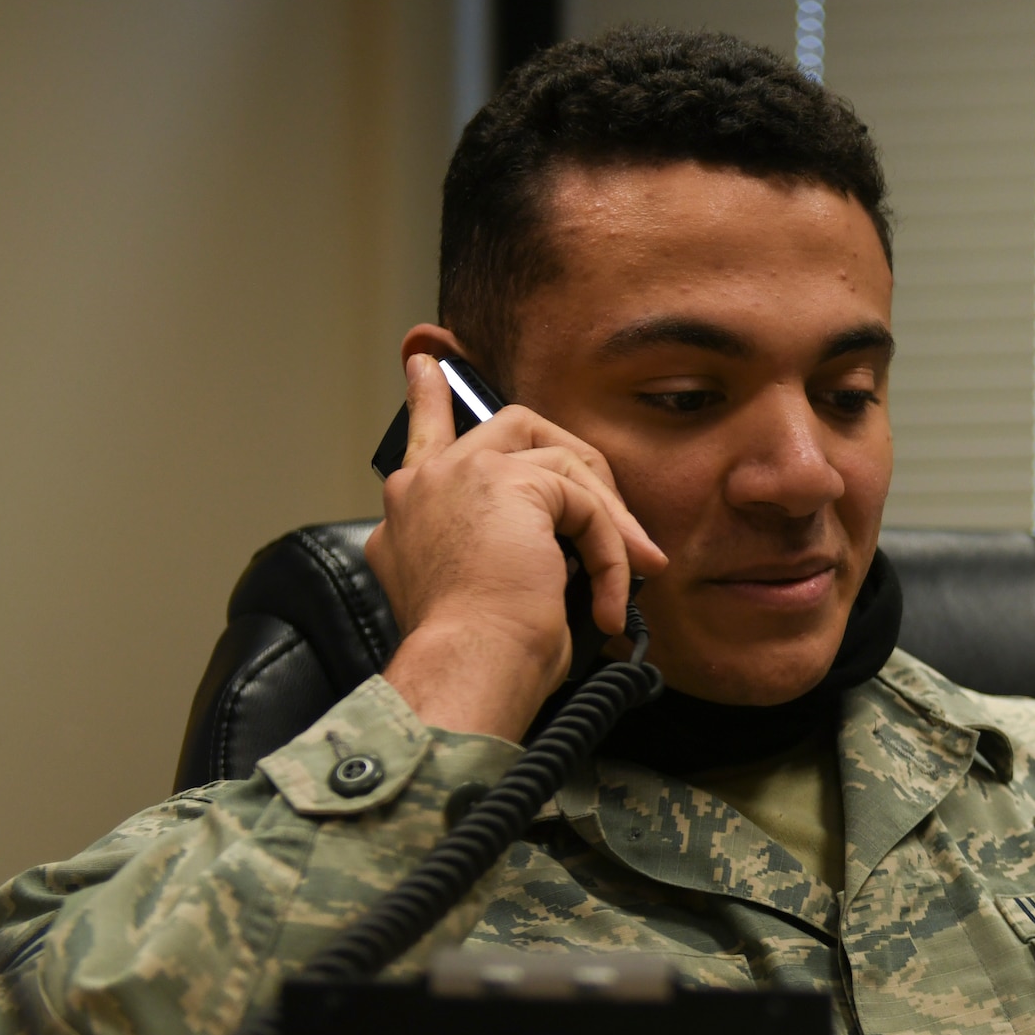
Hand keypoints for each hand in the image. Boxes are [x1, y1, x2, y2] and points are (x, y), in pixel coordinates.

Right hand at [367, 354, 665, 739]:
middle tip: (610, 502)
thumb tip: (565, 559)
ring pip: (559, 462)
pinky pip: (584, 501)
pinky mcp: (507, 482)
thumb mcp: (474, 601)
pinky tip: (611, 598)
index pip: (422, 441)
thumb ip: (498, 557)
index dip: (429, 402)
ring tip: (629, 572)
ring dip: (605, 519)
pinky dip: (609, 550)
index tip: (426, 365)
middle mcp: (422, 487)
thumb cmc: (476, 659)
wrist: (467, 669)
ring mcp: (461, 476)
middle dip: (569, 455)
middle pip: (508, 428)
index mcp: (405, 519)